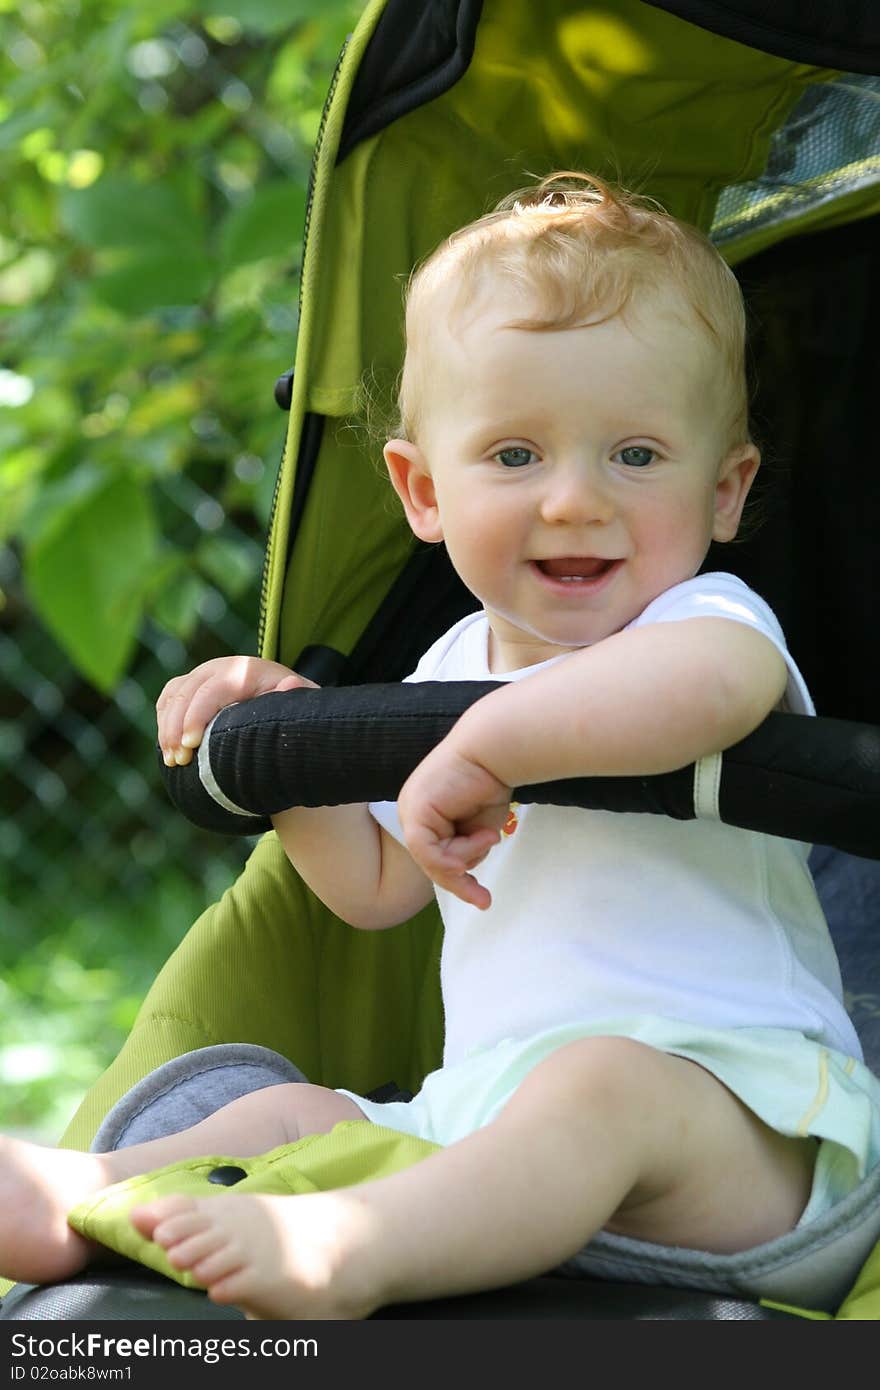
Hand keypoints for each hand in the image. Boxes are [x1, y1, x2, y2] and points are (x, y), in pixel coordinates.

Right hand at [157, 656, 317, 766]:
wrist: (281, 702)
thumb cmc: (290, 710)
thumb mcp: (300, 705)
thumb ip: (296, 695)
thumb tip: (289, 684)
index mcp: (245, 670)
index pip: (211, 690)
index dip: (196, 717)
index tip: (190, 745)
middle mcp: (220, 667)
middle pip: (186, 693)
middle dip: (176, 728)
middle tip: (177, 761)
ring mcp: (203, 674)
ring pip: (173, 696)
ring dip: (166, 729)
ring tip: (172, 761)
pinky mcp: (191, 684)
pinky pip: (168, 699)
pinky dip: (163, 722)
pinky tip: (167, 748)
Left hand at [397, 739, 511, 909]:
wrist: (494, 749)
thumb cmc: (491, 781)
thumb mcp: (478, 828)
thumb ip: (466, 850)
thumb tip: (460, 872)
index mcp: (424, 813)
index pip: (434, 856)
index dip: (456, 879)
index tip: (482, 899)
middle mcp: (411, 812)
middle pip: (431, 863)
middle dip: (460, 879)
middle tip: (484, 901)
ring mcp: (409, 811)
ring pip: (432, 861)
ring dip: (468, 856)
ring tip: (491, 836)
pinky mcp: (415, 813)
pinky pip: (431, 852)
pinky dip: (458, 854)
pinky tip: (485, 838)